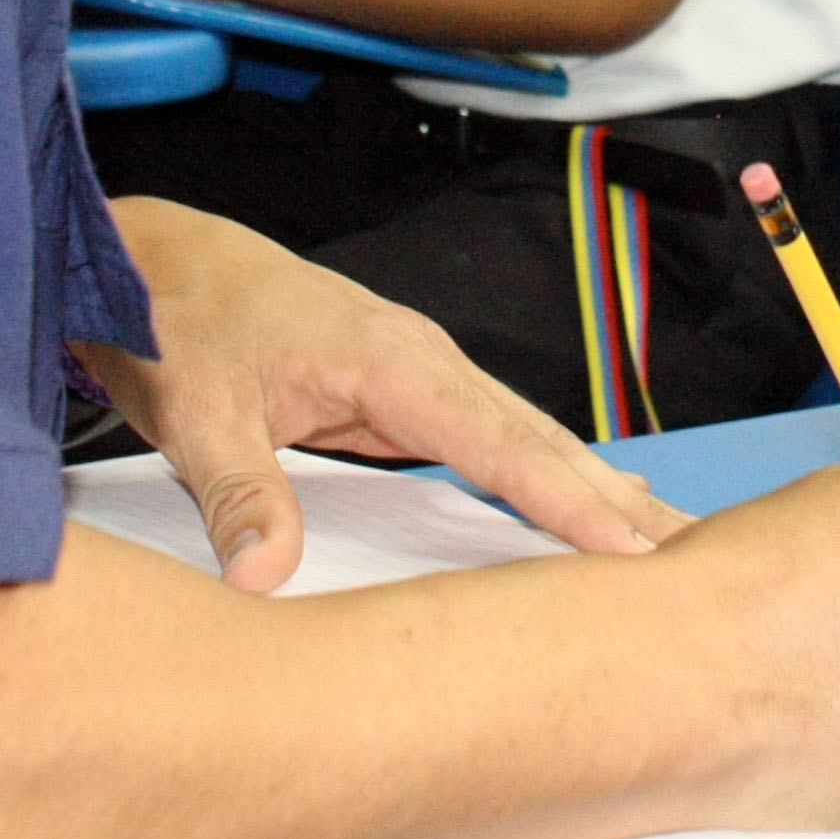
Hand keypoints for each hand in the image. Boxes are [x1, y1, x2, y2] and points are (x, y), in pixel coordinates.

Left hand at [81, 199, 687, 587]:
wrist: (148, 261)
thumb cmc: (176, 319)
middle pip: (536, 439)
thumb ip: (240, 492)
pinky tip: (586, 504)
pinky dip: (543, 476)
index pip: (499, 442)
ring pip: (521, 440)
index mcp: (391, 358)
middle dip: (614, 497)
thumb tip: (266, 578)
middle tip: (691, 555)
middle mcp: (421, 362)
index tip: (634, 545)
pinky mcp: (399, 395)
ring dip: (590, 490)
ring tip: (662, 544)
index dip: (569, 498)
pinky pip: (488, 444)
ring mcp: (415, 376)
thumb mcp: (194, 411)